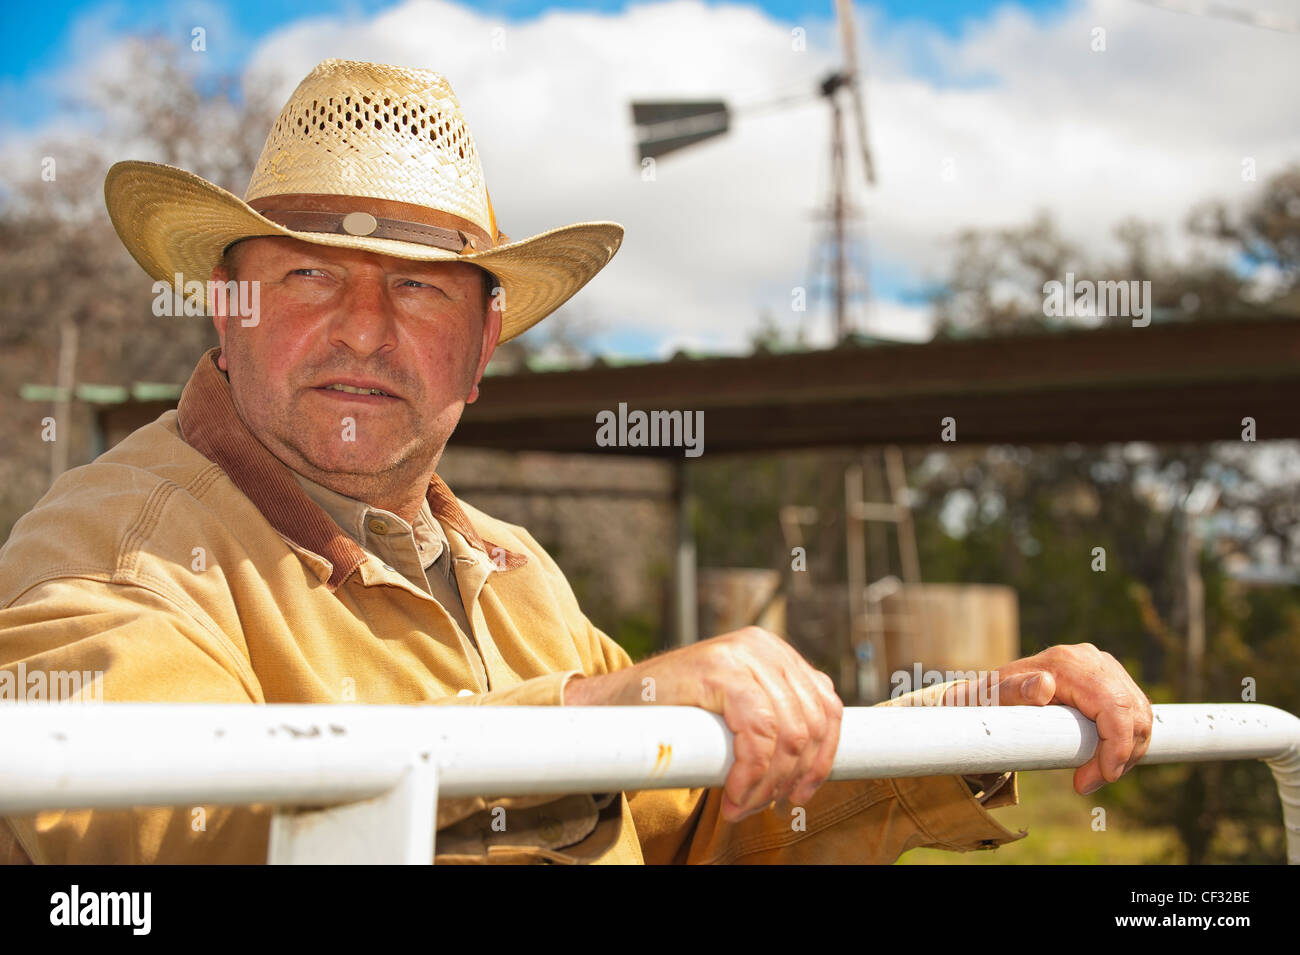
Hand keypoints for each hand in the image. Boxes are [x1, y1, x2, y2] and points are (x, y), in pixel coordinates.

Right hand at [565, 627, 843, 821]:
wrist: (615, 704)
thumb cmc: (674, 714)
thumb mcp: (735, 709)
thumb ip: (771, 717)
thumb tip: (810, 761)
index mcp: (776, 654)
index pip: (827, 706)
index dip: (823, 758)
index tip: (802, 793)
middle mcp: (765, 646)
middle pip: (812, 722)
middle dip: (792, 776)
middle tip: (762, 804)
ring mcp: (744, 653)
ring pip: (789, 733)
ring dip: (769, 782)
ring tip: (743, 804)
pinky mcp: (720, 669)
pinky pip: (759, 733)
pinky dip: (751, 773)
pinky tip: (733, 794)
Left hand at [932, 643, 1152, 796]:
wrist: (995, 692)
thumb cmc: (992, 699)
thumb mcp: (993, 698)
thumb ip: (1013, 691)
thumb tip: (1043, 686)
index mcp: (1068, 663)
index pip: (1113, 706)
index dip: (1118, 745)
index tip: (1104, 775)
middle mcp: (1092, 660)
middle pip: (1133, 713)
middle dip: (1121, 756)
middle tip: (1088, 783)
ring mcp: (1106, 668)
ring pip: (1140, 716)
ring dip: (1127, 753)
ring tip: (1094, 775)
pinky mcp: (1112, 680)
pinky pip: (1136, 715)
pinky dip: (1127, 742)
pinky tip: (1103, 761)